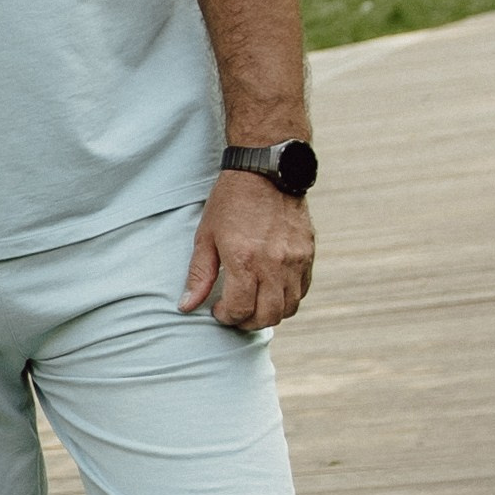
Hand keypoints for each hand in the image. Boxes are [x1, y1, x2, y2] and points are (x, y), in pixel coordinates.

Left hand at [180, 173, 313, 328]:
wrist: (265, 172)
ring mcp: (295, 260)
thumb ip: (199, 275)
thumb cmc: (230, 203)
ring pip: (288, 308)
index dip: (226, 317)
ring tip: (253, 304)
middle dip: (247, 322)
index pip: (239, 310)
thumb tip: (186, 306)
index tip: (218, 310)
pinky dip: (287, 298)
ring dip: (269, 313)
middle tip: (235, 313)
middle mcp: (274, 264)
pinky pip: (302, 290)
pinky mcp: (308, 254)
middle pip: (267, 316)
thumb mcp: (206, 237)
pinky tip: (271, 290)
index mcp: (244, 260)